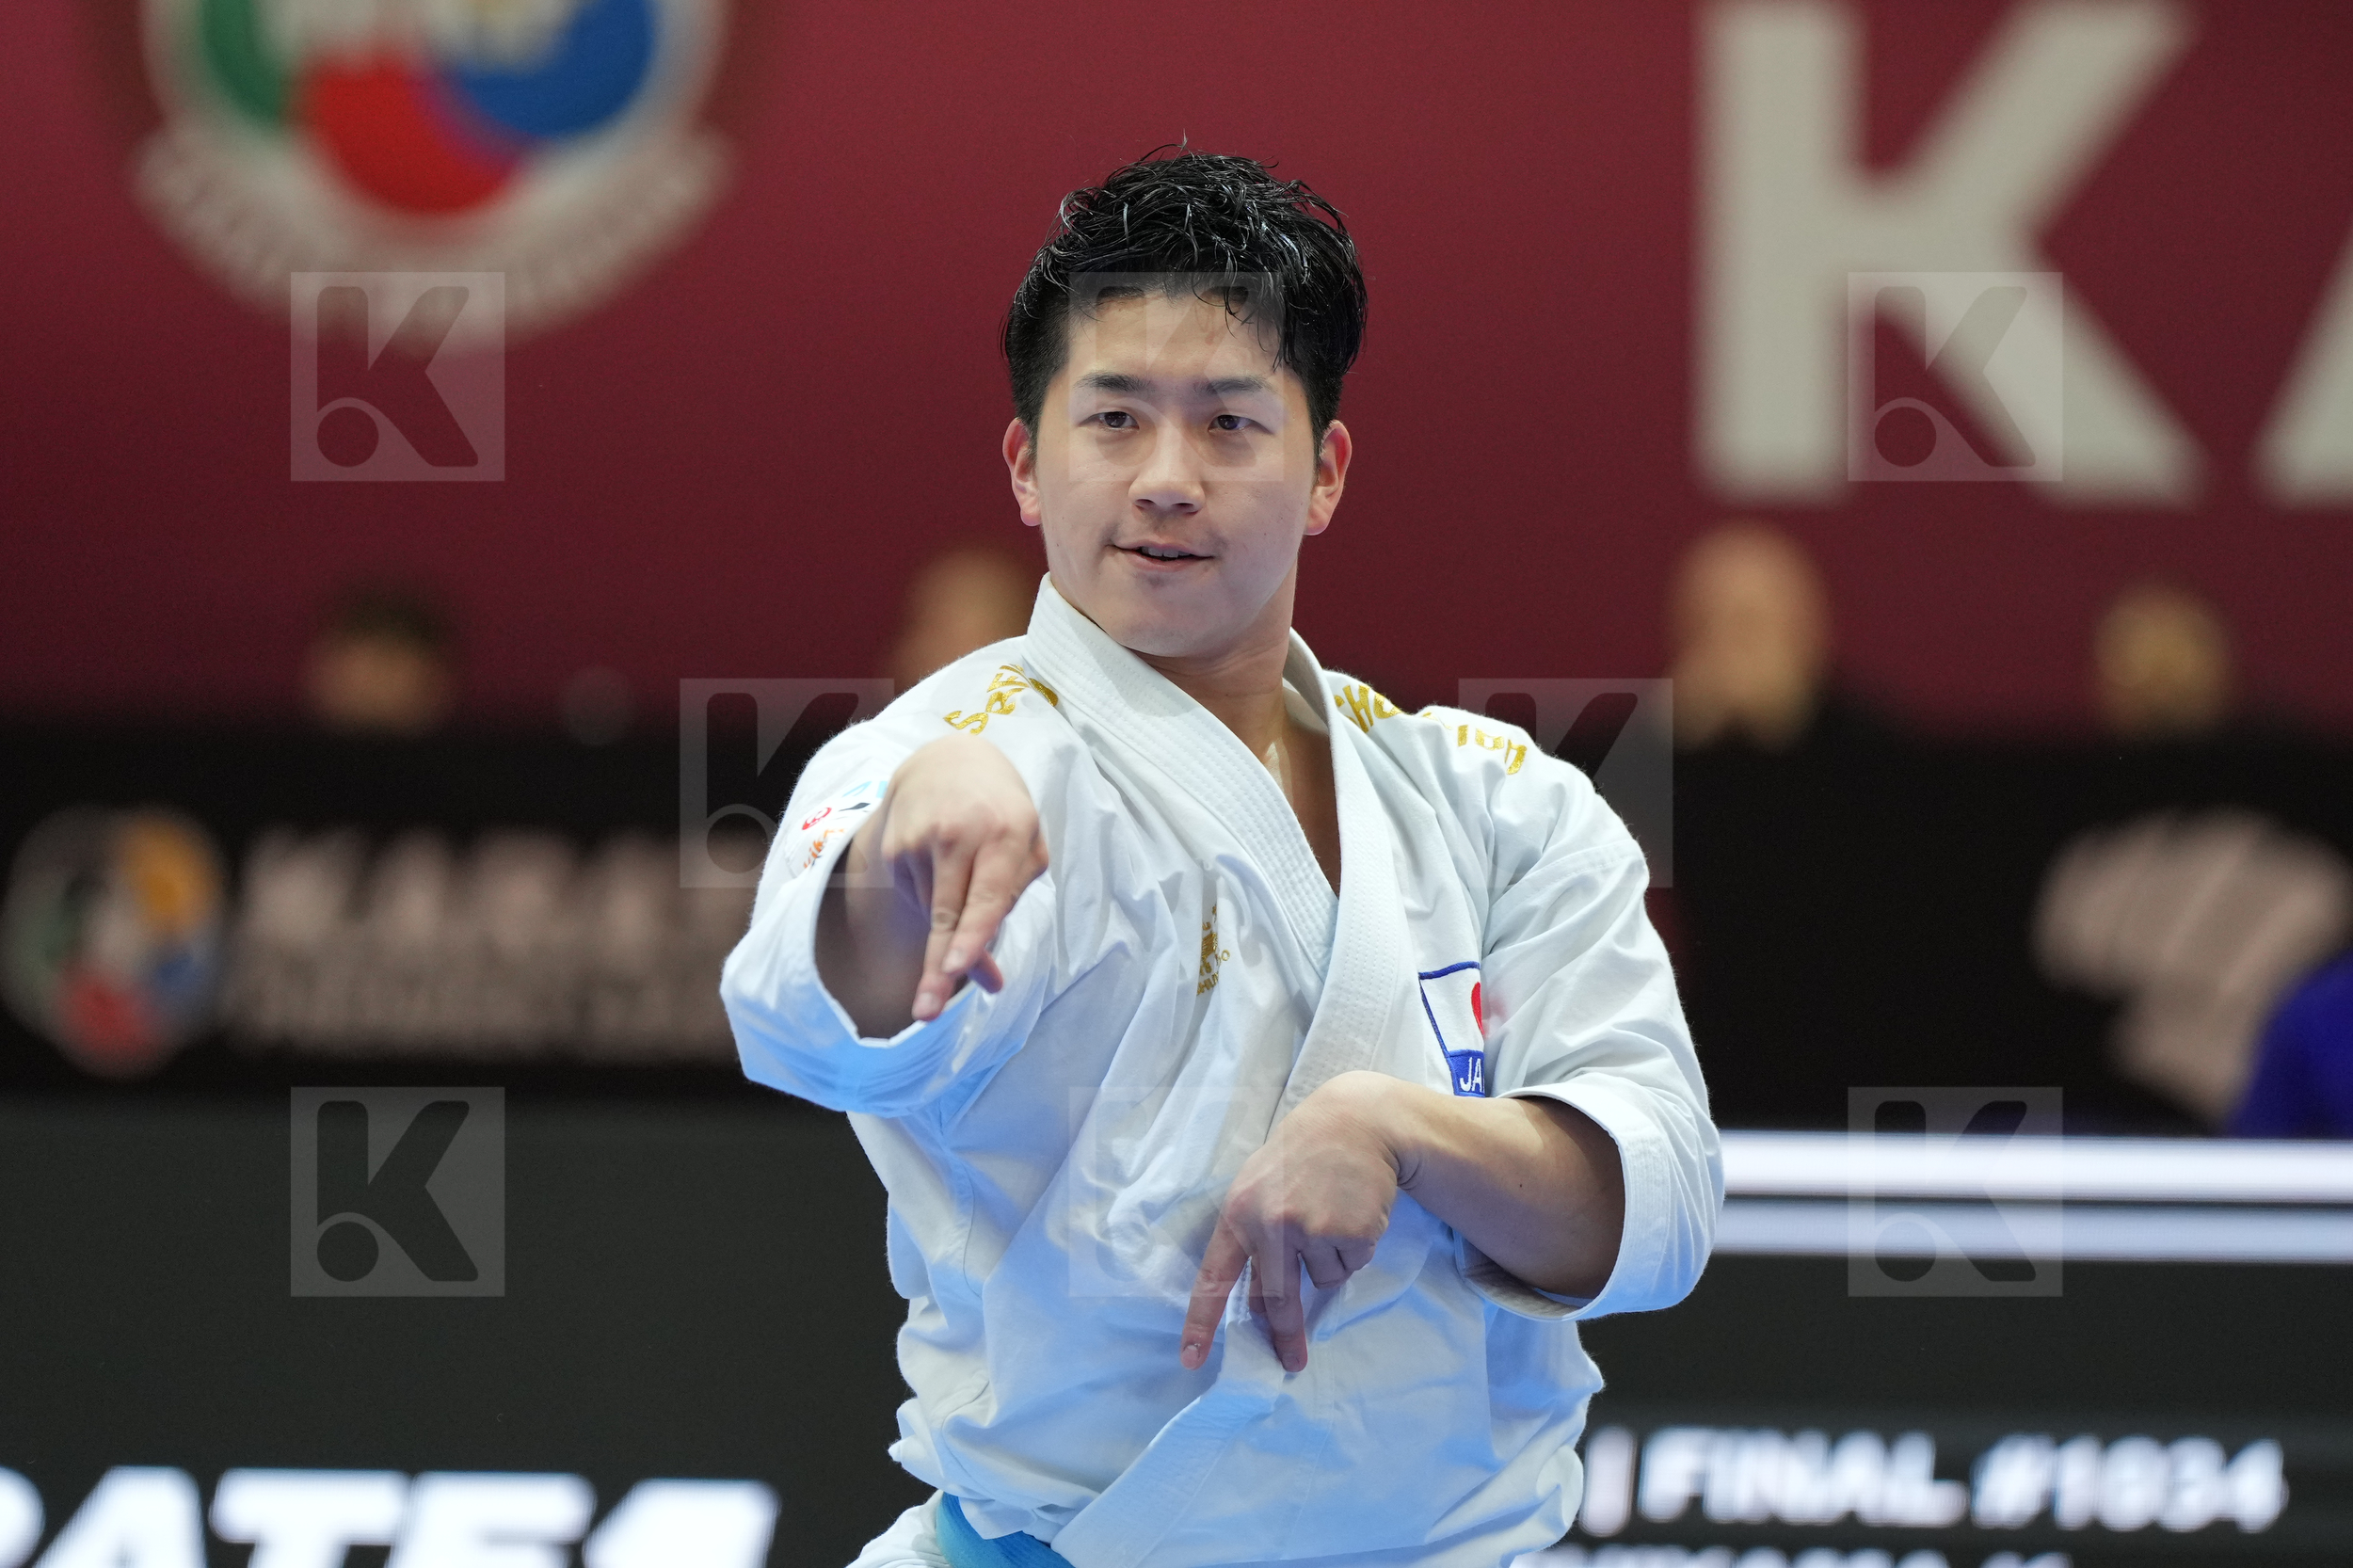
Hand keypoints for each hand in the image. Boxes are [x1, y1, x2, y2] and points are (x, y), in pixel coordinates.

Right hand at [817, 734, 1048, 1033]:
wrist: (948, 762)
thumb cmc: (1003, 815)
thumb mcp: (1026, 851)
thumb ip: (1011, 908)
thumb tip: (991, 981)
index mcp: (1005, 832)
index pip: (986, 895)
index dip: (971, 935)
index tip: (954, 966)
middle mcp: (958, 834)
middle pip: (946, 916)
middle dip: (937, 968)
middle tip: (927, 1012)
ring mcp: (919, 840)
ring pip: (933, 915)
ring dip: (951, 925)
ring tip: (965, 877)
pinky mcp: (894, 848)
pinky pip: (917, 900)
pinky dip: (933, 901)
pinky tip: (943, 868)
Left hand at [1180, 1072, 1403, 1374]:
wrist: (1354, 1122)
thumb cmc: (1301, 1159)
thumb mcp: (1261, 1190)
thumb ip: (1256, 1242)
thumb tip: (1263, 1308)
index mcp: (1239, 1214)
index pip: (1215, 1278)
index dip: (1202, 1321)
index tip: (1193, 1360)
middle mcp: (1272, 1225)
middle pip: (1277, 1300)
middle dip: (1286, 1337)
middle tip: (1292, 1363)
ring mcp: (1313, 1230)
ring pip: (1322, 1281)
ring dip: (1329, 1261)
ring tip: (1331, 1214)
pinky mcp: (1351, 1233)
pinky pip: (1351, 1267)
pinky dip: (1354, 1250)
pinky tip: (1353, 1212)